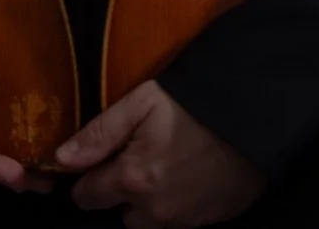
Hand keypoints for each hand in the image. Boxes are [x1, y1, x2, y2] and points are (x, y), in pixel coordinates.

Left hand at [61, 80, 264, 227]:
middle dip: (126, 192)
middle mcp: (154, 209)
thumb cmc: (196, 104)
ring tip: (171, 167)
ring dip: (152, 202)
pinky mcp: (208, 221)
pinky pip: (180, 221)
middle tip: (145, 159)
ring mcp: (183, 219)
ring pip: (151, 221)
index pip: (86, 197)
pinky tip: (192, 176)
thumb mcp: (144, 102)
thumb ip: (100, 132)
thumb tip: (61, 159)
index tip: (105, 160)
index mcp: (132, 179)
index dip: (91, 178)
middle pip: (121, 214)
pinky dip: (180, 203)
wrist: (257, 116)